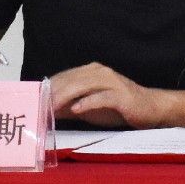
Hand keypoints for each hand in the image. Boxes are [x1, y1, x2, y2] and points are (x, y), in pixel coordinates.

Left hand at [50, 63, 169, 128]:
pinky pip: (101, 97)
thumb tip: (47, 111)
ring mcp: (112, 82)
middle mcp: (100, 73)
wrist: (150, 108)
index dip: (48, 89)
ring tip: (51, 107)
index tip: (34, 101)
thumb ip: (69, 106)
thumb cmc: (120, 107)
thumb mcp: (89, 107)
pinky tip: (76, 109)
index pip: (64, 77)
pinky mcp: (121, 95)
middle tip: (38, 106)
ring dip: (65, 96)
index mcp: (91, 72)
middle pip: (71, 80)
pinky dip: (87, 102)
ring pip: (83, 85)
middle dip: (53, 93)